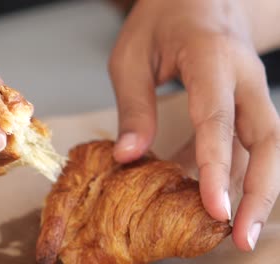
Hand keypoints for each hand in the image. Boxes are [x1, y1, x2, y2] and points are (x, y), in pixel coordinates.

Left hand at [109, 0, 279, 250]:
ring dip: (256, 188)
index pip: (218, 121)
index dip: (216, 168)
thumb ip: (134, 106)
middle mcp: (244, 77)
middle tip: (242, 237)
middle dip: (261, 192)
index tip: (214, 210)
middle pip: (268, 140)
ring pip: (268, 145)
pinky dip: (233, 170)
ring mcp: (252, 89)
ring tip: (233, 229)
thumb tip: (128, 157)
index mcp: (212, 59)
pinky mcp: (247, 100)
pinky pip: (249, 141)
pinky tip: (208, 191)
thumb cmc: (162, 19)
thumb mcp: (132, 56)